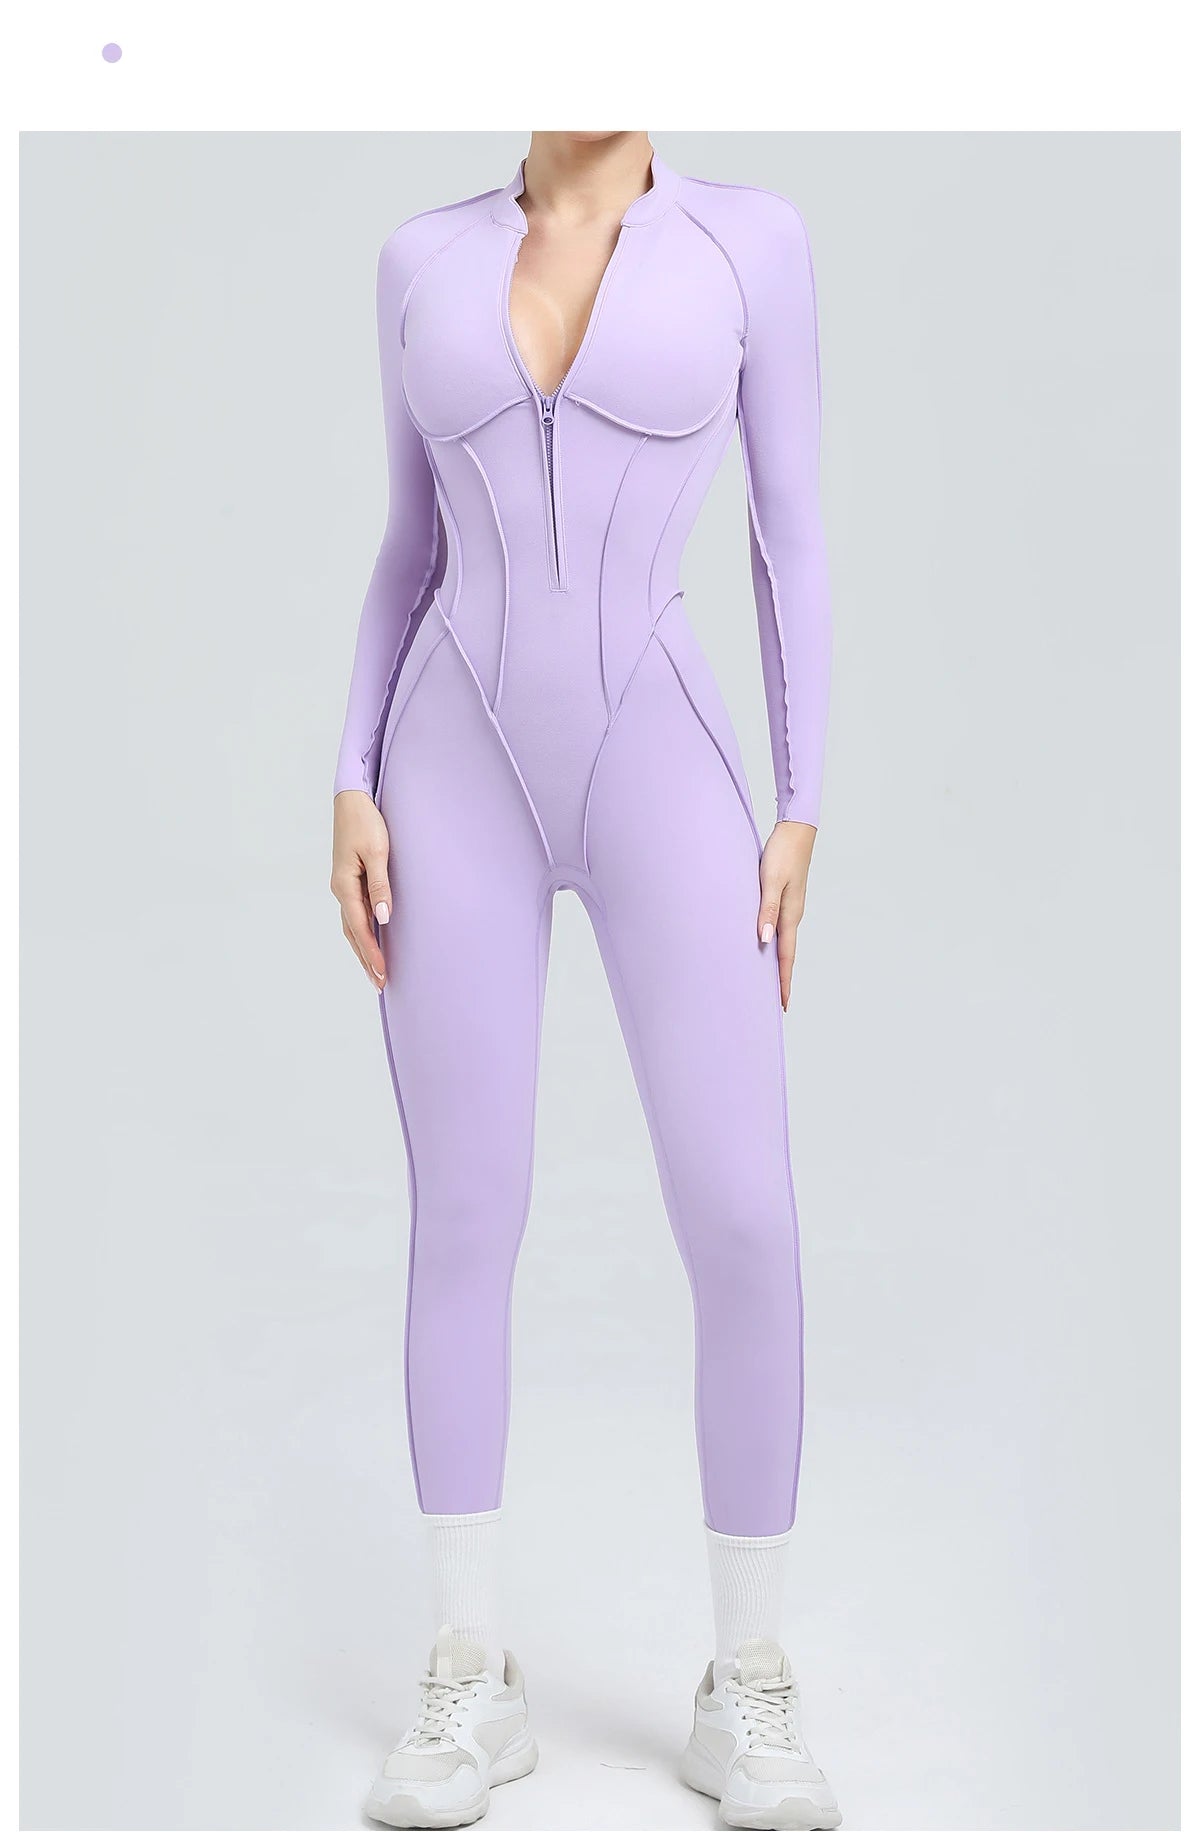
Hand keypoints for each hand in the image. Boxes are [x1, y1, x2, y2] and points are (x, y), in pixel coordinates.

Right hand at [331, 790, 391, 989]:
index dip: (371, 952)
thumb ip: (380, 886)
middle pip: (352, 933)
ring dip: (362, 949)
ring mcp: (343, 885)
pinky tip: (370, 940)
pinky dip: (361, 932)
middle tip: (380, 984)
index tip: (383, 973)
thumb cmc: (366, 822)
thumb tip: (383, 918)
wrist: (352, 800)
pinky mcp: (349, 879)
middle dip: (365, 959)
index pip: (359, 927)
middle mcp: (340, 889)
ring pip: (351, 925)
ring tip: (375, 971)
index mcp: (345, 885)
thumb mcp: (377, 852)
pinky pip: (354, 913)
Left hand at [757, 821, 816, 1011]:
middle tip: (774, 1003)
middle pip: (786, 954)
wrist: (796, 828)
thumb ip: (766, 910)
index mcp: (790, 914)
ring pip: (782, 941)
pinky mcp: (785, 896)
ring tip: (768, 981)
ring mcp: (790, 905)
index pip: (786, 956)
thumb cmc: (782, 852)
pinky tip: (765, 944)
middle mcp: (792, 914)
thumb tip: (764, 940)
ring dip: (777, 962)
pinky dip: (773, 942)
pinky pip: (778, 927)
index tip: (782, 1005)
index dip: (783, 982)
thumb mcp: (770, 880)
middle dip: (781, 979)